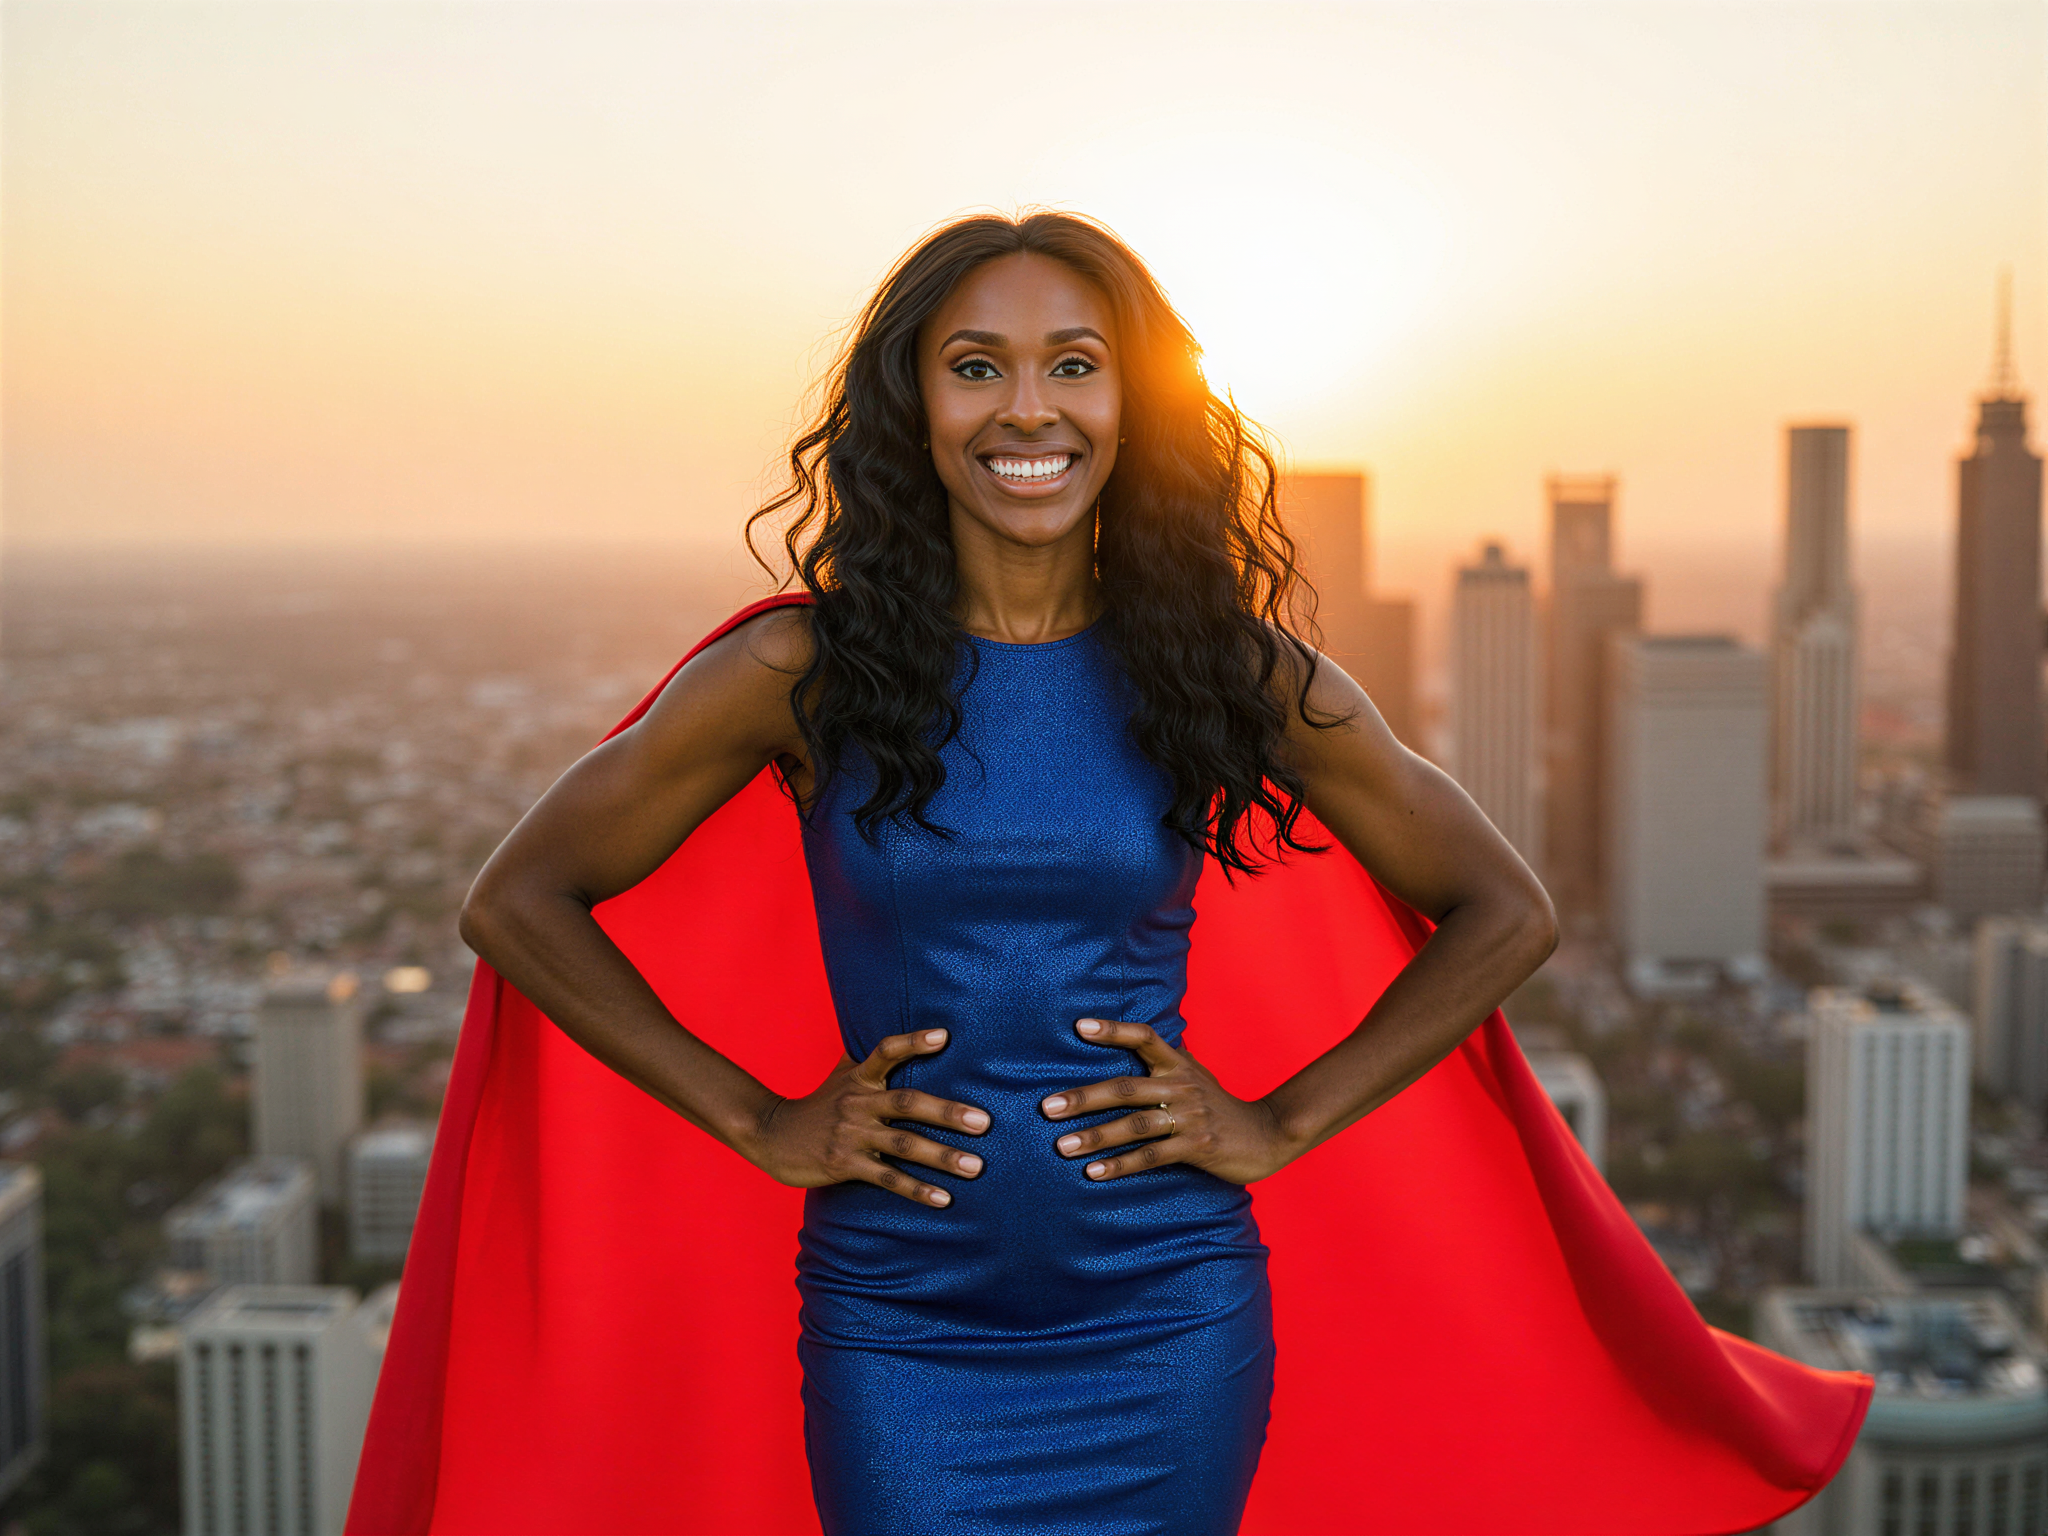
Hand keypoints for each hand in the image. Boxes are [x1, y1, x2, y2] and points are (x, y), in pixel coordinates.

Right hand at [746, 1027, 989, 1207]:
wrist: (771, 1136)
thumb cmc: (817, 1104)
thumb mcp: (841, 1076)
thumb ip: (871, 1061)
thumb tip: (909, 1041)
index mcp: (859, 1079)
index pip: (886, 1052)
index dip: (914, 1042)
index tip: (944, 1036)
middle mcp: (857, 1103)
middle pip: (907, 1103)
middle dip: (948, 1113)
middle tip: (984, 1121)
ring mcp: (851, 1135)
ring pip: (904, 1145)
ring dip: (942, 1157)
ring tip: (976, 1166)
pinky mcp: (844, 1164)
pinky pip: (887, 1178)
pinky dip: (917, 1190)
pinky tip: (944, 1199)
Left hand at [1040, 1018, 1294, 1184]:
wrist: (1266, 1134)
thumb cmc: (1216, 1104)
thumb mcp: (1191, 1075)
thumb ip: (1160, 1063)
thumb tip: (1120, 1045)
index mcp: (1177, 1064)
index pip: (1143, 1037)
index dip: (1112, 1030)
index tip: (1078, 1026)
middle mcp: (1181, 1085)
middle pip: (1125, 1088)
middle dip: (1083, 1097)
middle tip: (1046, 1107)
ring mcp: (1190, 1116)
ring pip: (1134, 1125)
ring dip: (1095, 1137)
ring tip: (1062, 1146)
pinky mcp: (1197, 1146)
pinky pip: (1152, 1156)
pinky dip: (1120, 1165)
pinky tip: (1093, 1172)